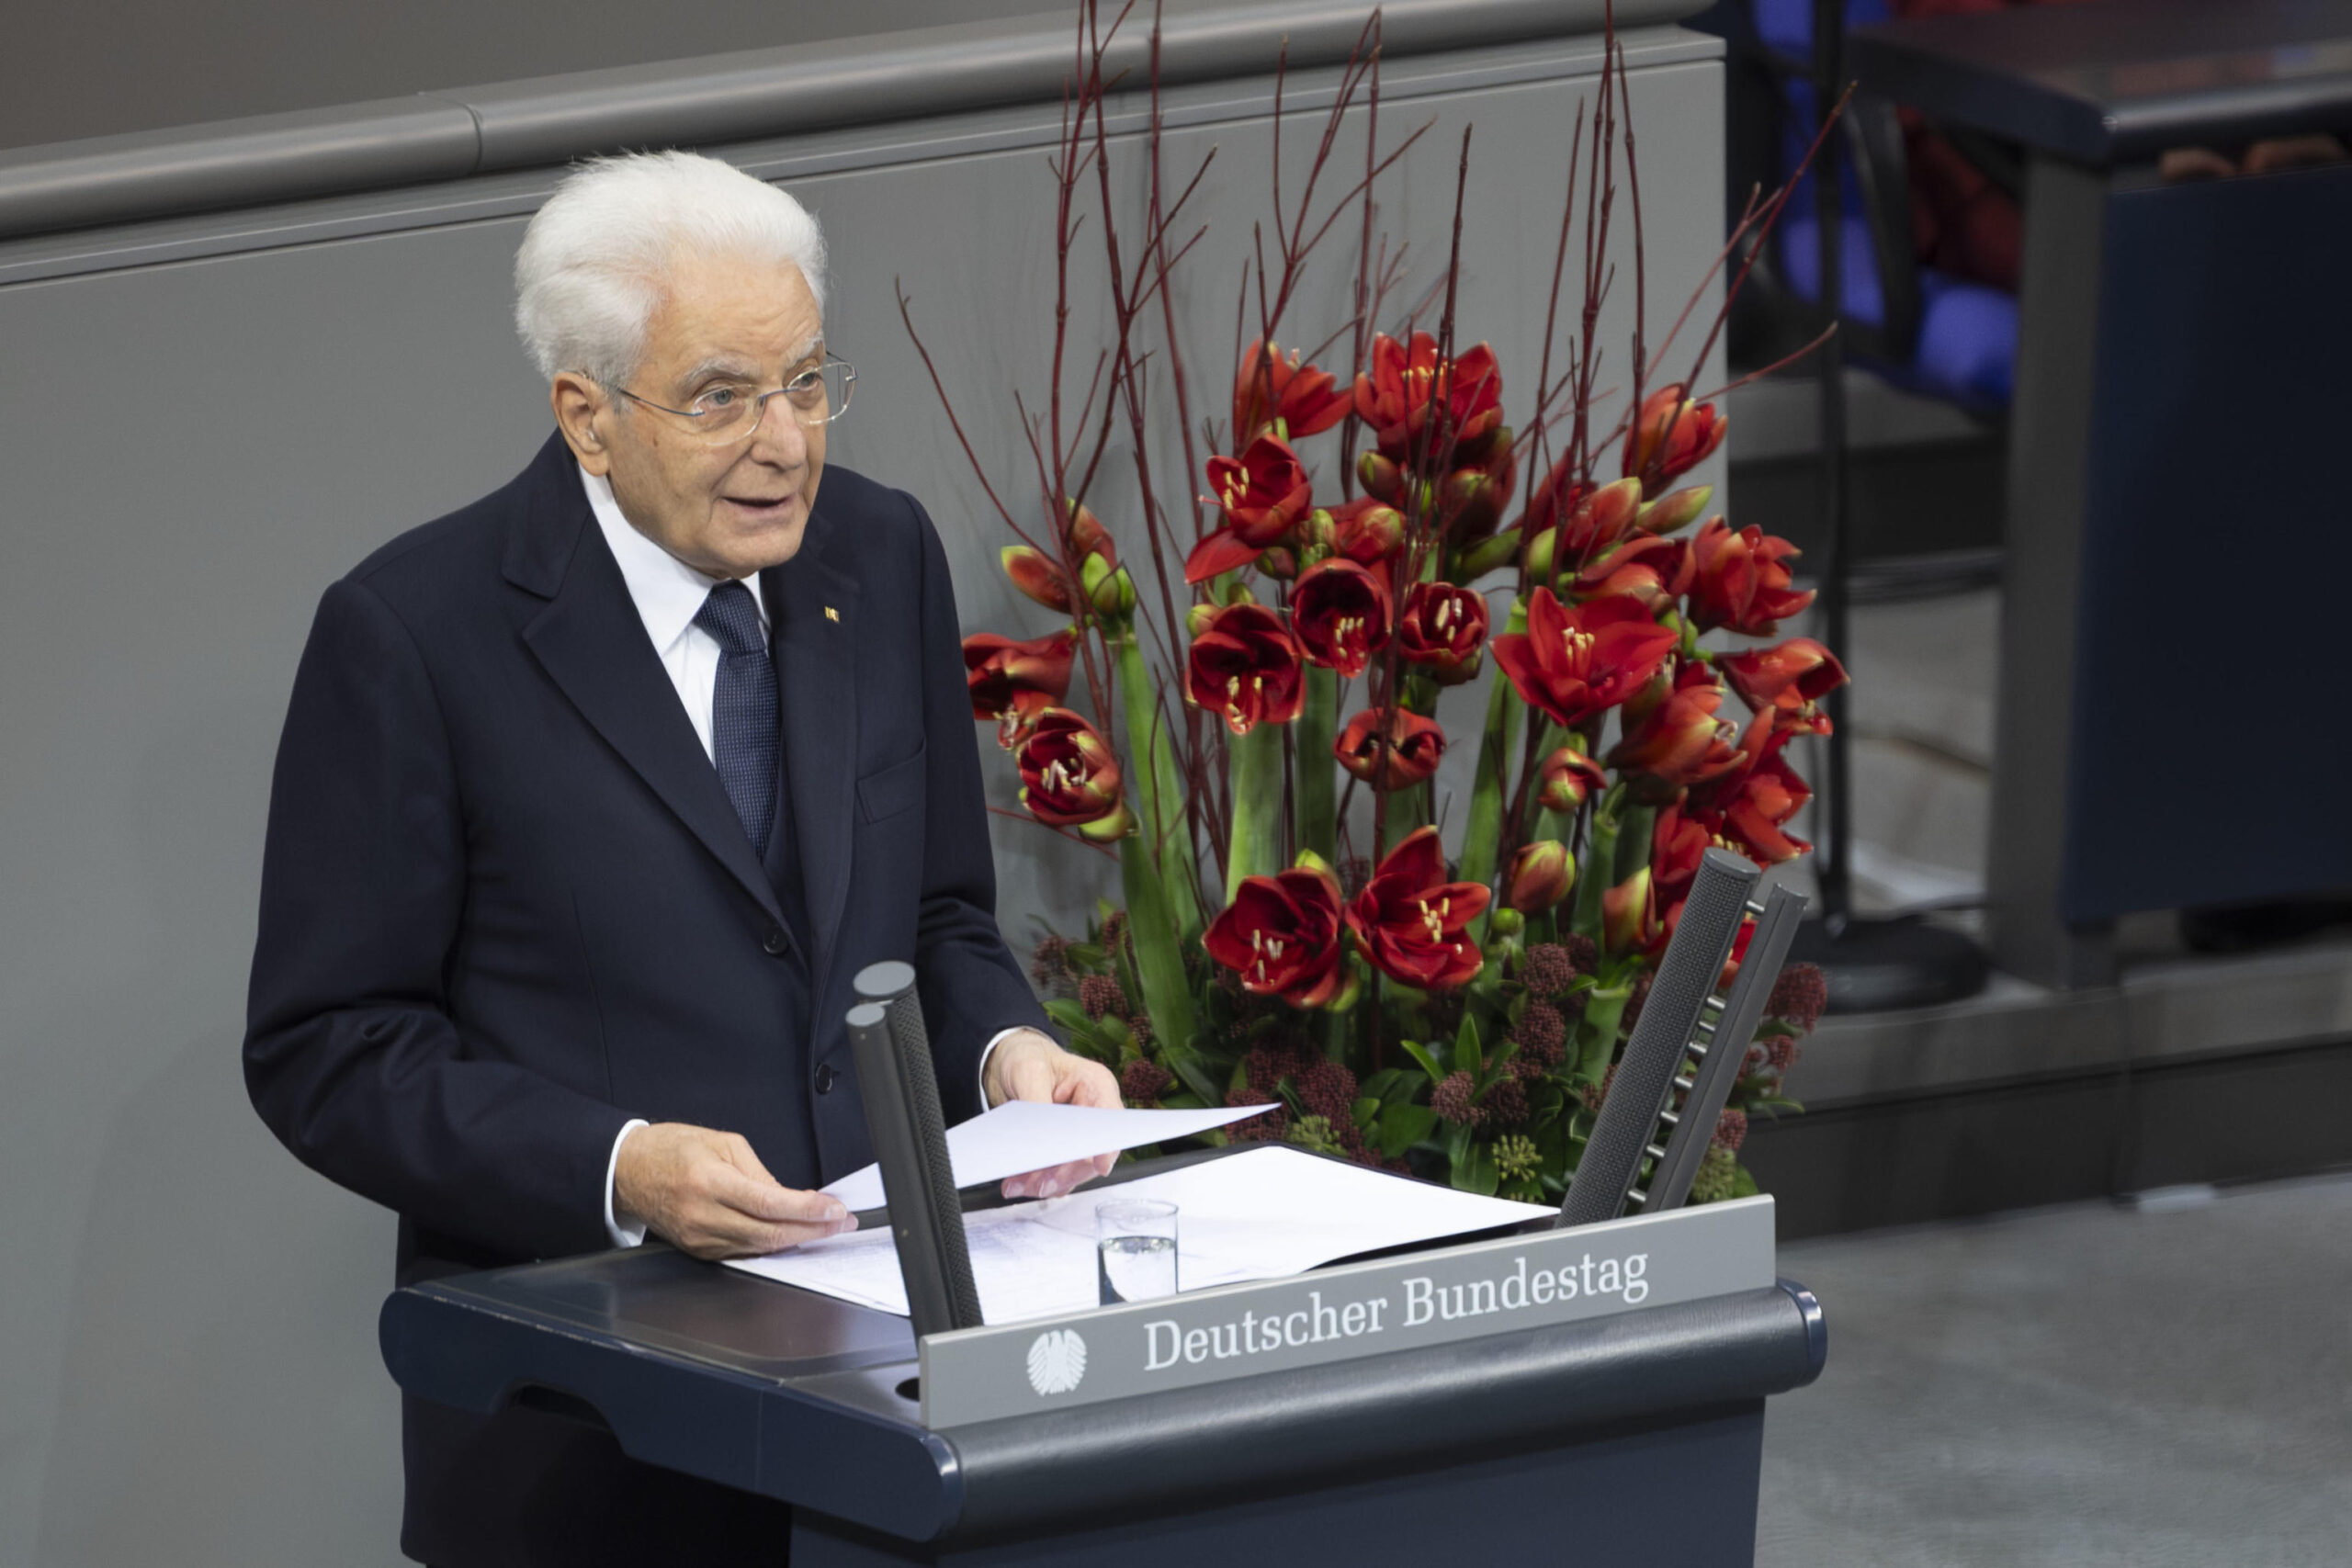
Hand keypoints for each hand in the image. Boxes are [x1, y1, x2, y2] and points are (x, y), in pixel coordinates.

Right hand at [614, 1122, 856, 1259]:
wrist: (628, 1172)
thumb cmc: (672, 1149)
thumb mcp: (721, 1144)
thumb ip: (759, 1173)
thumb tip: (791, 1198)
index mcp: (709, 1181)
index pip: (768, 1203)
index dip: (807, 1210)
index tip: (834, 1210)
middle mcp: (702, 1215)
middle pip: (768, 1233)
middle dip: (812, 1230)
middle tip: (841, 1222)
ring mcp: (699, 1238)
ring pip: (759, 1247)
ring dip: (797, 1239)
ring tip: (825, 1228)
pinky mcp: (697, 1251)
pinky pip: (743, 1252)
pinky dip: (772, 1244)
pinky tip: (792, 1235)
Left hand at [984, 1028, 1122, 1199]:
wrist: (1009, 1064)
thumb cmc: (1026, 1058)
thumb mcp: (1028, 1071)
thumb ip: (1037, 1103)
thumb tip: (1041, 1138)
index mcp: (1097, 1085)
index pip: (1111, 1121)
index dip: (1108, 1145)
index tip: (1100, 1165)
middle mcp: (1093, 1113)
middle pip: (1092, 1153)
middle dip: (1065, 1173)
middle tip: (1041, 1184)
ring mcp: (1079, 1134)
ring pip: (1073, 1170)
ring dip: (1046, 1182)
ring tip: (1018, 1185)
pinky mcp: (1062, 1149)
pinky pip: (1056, 1173)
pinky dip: (1035, 1180)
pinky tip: (1017, 1182)